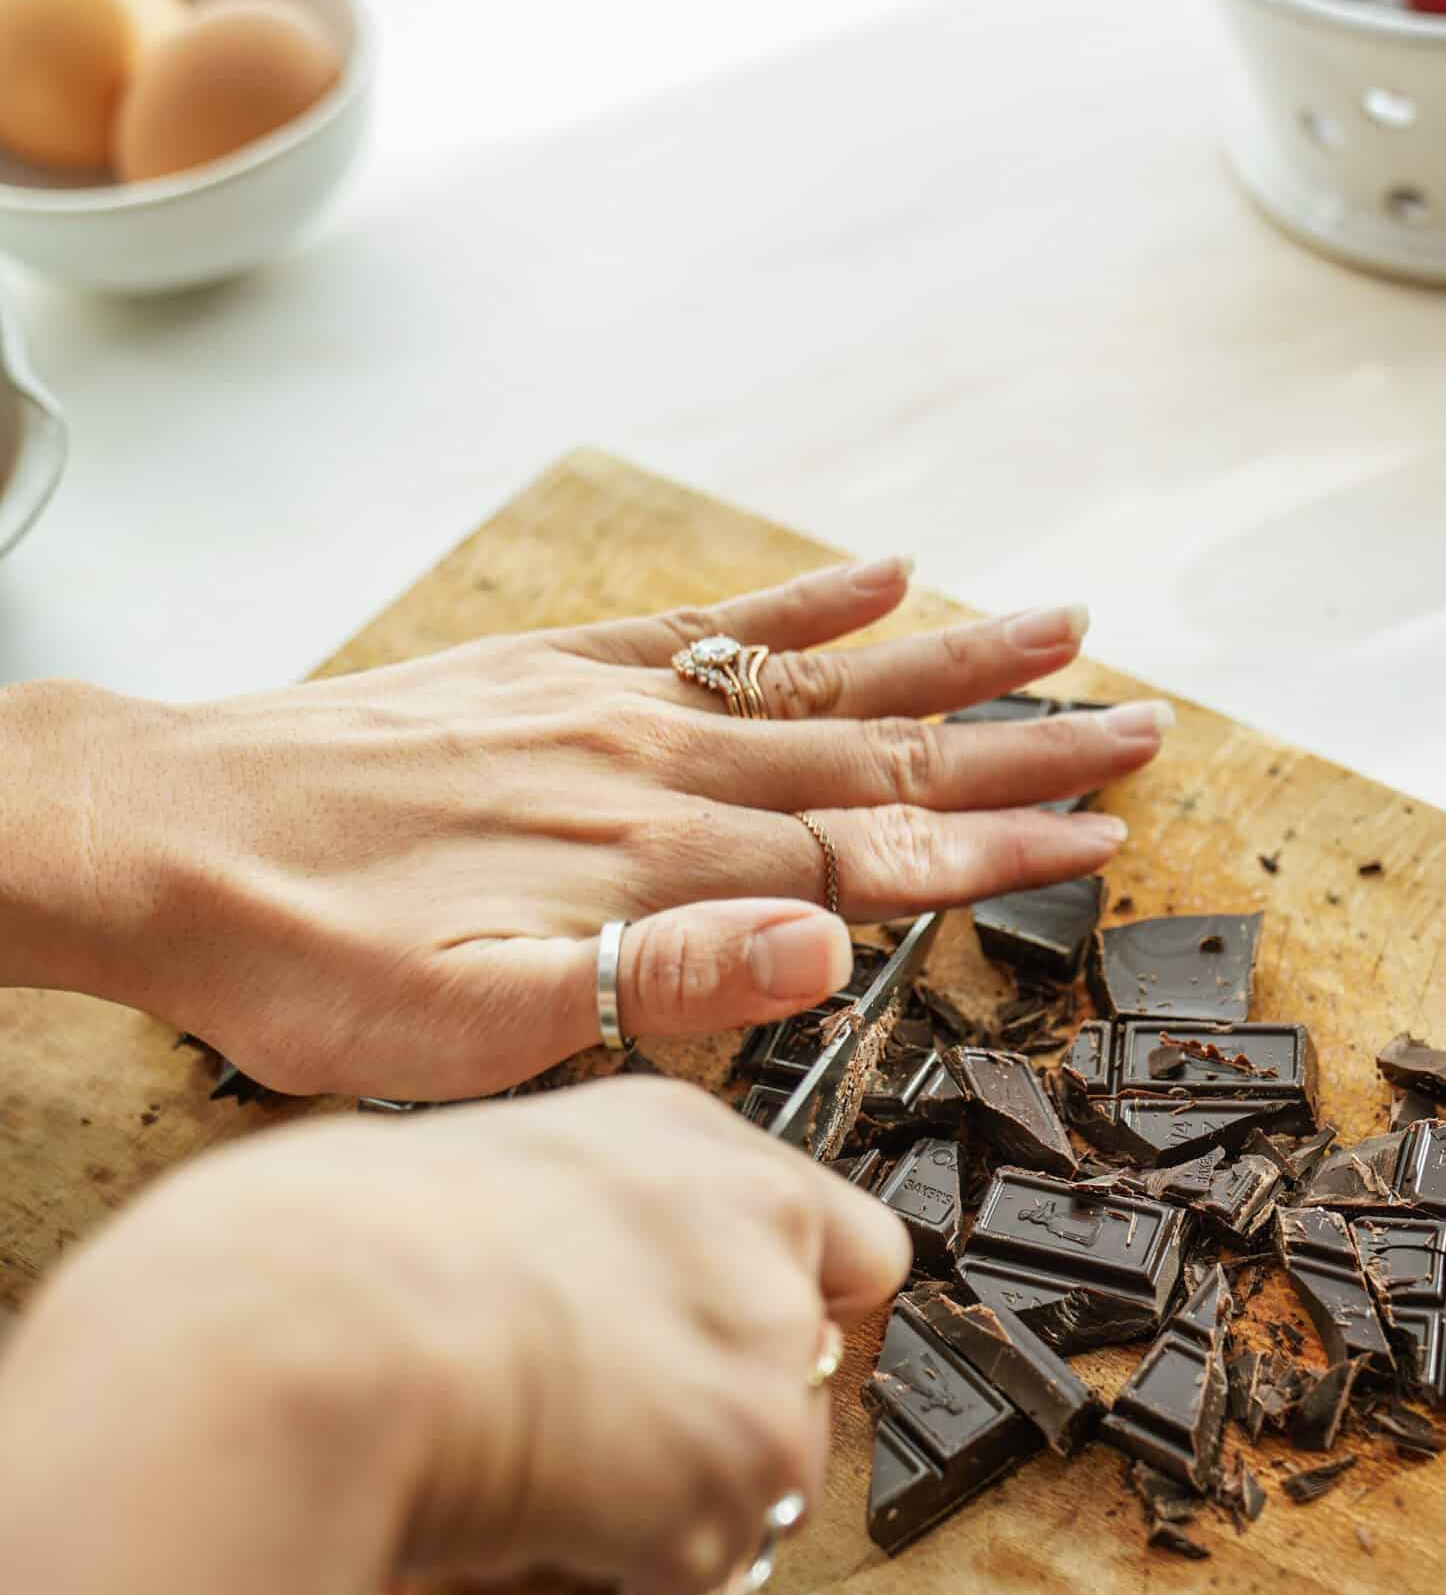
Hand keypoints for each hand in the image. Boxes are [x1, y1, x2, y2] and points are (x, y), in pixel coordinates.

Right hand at [0, 1079, 908, 1594]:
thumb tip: (523, 1307)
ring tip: (502, 1534)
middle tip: (578, 1474)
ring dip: (645, 1537)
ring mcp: (765, 1351)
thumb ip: (560, 1239)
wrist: (304, 1327)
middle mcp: (750, 1227)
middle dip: (701, 1444)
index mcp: (677, 1140)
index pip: (833, 1234)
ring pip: (744, 1495)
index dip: (780, 1321)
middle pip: (797, 1378)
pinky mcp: (745, 1475)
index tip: (717, 1372)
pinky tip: (497, 1583)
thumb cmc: (321, 1252)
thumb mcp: (468, 1180)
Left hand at [2, 557, 1163, 1098]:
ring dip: (949, 658)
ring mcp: (607, 706)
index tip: (1100, 839)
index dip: (995, 848)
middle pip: (876, 754)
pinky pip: (706, 628)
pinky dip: (803, 601)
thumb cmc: (299, 957)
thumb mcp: (466, 1023)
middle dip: (1018, 749)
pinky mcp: (551, 672)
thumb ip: (660, 980)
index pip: (869, 853)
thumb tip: (825, 941)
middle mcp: (653, 766)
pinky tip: (880, 570)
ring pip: (817, 679)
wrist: (155, 840)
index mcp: (651, 863)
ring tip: (1062, 627)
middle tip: (1141, 728)